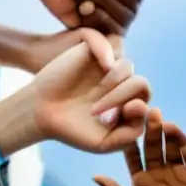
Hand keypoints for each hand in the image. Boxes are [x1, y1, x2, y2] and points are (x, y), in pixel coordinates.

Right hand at [30, 32, 150, 152]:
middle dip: (122, 98)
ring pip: (127, 66)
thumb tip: (145, 108)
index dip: (134, 111)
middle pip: (140, 83)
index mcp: (127, 102)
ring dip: (115, 83)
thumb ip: (131, 134)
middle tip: (97, 113)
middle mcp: (120, 82)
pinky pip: (111, 42)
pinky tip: (104, 67)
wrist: (41, 114)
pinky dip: (109, 52)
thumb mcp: (104, 142)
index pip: (145, 99)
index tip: (109, 122)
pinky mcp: (92, 49)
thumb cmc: (73, 130)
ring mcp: (107, 65)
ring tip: (93, 100)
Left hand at [93, 108, 185, 185]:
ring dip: (165, 132)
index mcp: (142, 181)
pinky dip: (183, 141)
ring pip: (170, 145)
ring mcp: (179, 170)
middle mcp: (160, 171)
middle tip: (143, 112)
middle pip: (153, 146)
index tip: (121, 126)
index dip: (128, 142)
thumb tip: (96, 176)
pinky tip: (175, 130)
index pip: (133, 156)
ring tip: (159, 119)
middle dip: (148, 130)